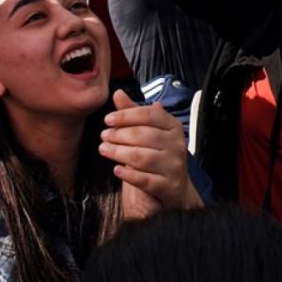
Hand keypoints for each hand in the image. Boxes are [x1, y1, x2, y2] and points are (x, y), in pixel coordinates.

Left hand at [101, 90, 199, 216]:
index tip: (108, 119)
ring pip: (143, 157)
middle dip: (119, 134)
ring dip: (119, 153)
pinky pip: (145, 179)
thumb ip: (133, 113)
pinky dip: (129, 174)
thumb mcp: (149, 131)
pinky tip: (116, 169)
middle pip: (145, 135)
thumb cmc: (158, 154)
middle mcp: (177, 145)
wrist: (175, 188)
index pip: (150, 115)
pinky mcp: (167, 186)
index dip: (127, 115)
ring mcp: (173, 166)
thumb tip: (118, 93)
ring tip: (104, 149)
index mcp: (173, 126)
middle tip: (103, 136)